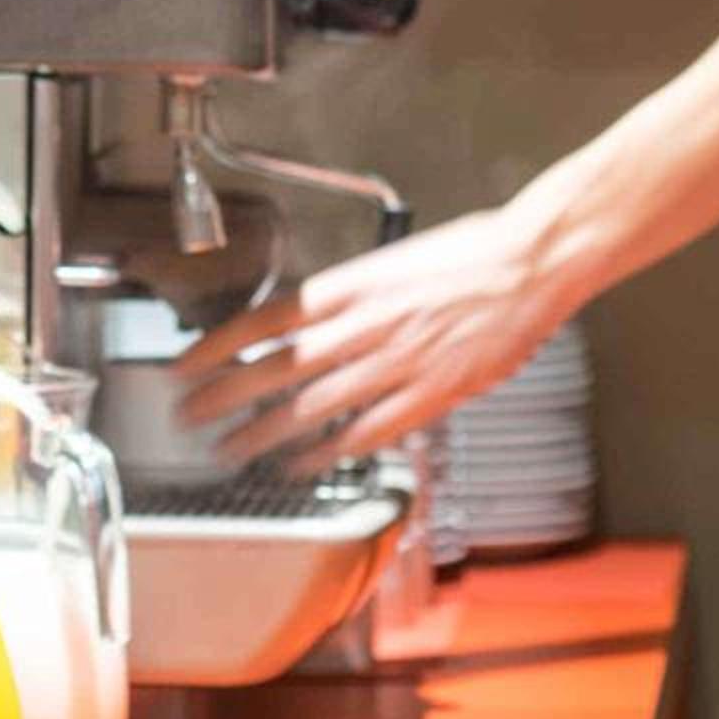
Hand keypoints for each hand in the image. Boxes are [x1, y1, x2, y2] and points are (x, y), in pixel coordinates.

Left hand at [171, 204, 576, 476]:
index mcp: (353, 285)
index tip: (188, 363)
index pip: (266, 319)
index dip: (220, 346)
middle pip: (277, 368)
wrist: (530, 265)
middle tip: (190, 416)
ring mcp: (396, 364)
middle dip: (225, 396)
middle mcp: (365, 326)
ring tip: (231, 450)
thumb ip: (357, 295)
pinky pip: (364, 432)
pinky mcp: (428, 396)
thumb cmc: (472, 253)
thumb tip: (318, 319)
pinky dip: (326, 452)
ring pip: (312, 407)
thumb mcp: (397, 260)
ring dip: (263, 433)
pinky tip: (300, 465)